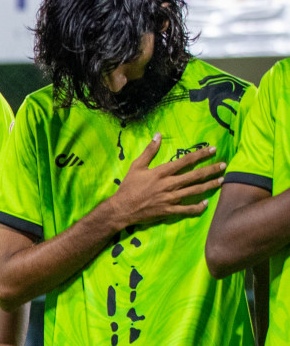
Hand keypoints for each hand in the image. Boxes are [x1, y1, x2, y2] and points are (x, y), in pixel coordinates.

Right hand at [103, 136, 225, 228]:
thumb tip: (158, 135)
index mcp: (161, 172)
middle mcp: (168, 184)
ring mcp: (170, 198)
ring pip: (194, 191)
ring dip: (209, 185)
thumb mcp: (136, 166)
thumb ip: (149, 151)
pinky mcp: (168, 210)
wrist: (121, 209)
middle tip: (223, 165)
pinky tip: (206, 203)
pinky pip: (187, 209)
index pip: (185, 161)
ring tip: (221, 180)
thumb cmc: (128, 187)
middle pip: (194, 176)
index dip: (201, 154)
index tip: (213, 149)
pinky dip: (197, 207)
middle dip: (211, 169)